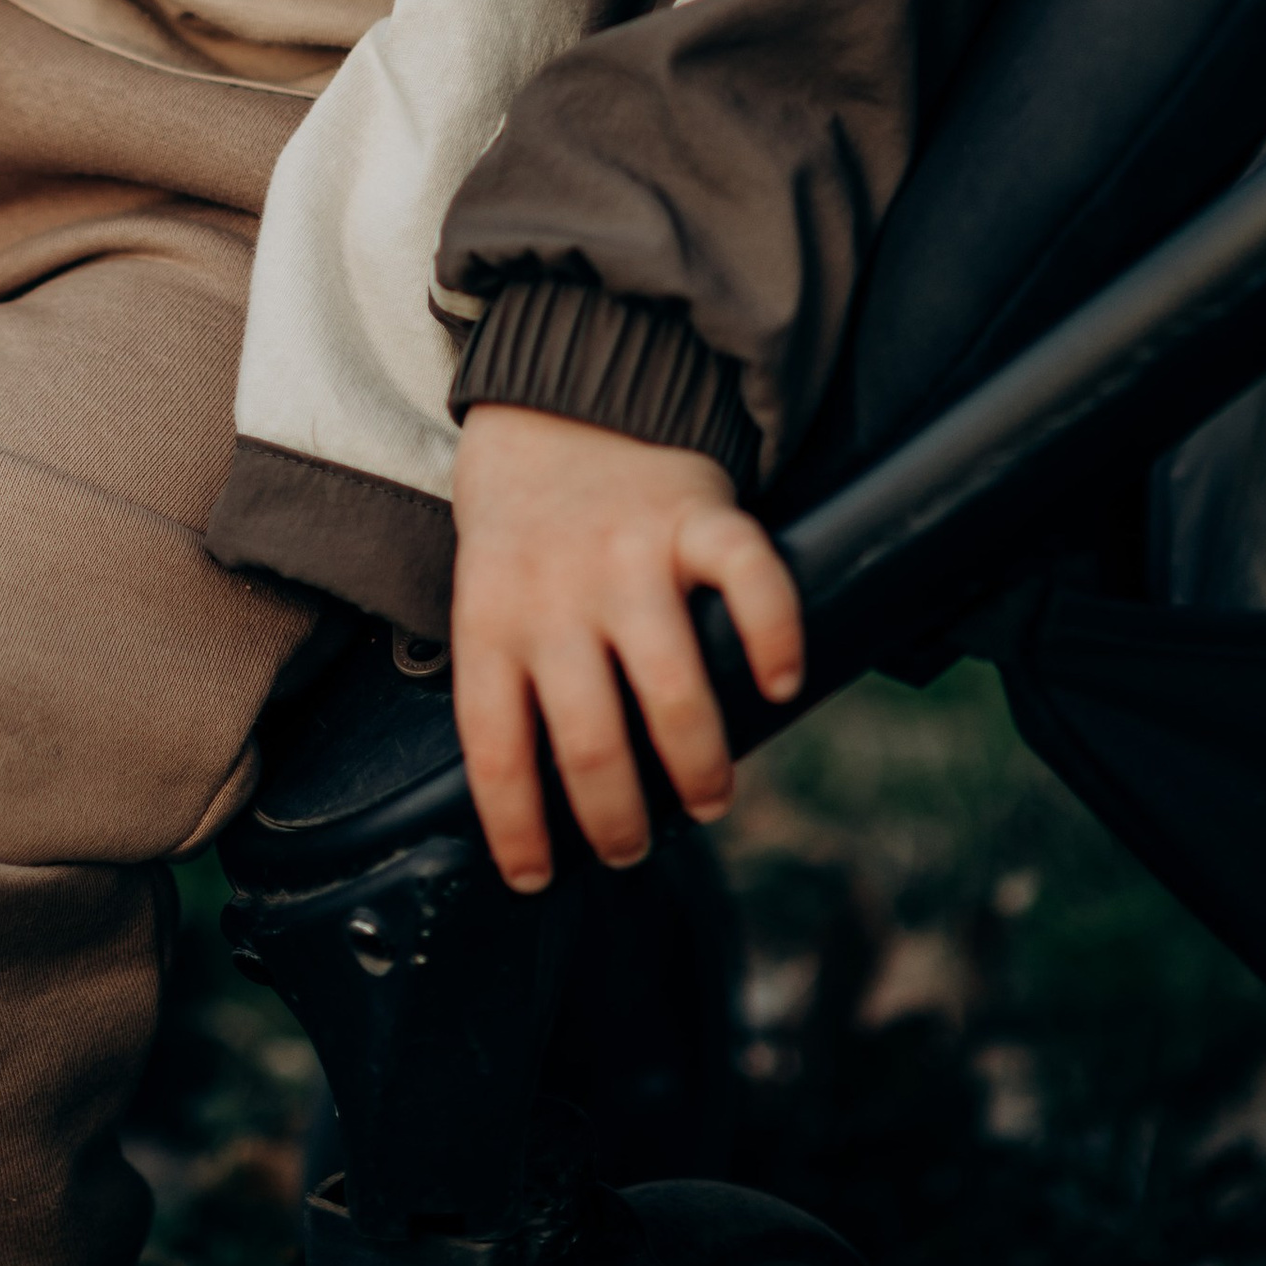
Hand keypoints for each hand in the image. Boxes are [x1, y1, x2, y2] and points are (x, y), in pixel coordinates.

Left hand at [450, 401, 802, 891]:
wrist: (560, 389)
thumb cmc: (524, 519)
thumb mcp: (485, 586)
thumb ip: (512, 670)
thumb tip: (541, 797)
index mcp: (492, 612)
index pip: (495, 743)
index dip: (516, 823)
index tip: (535, 876)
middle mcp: (558, 589)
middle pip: (590, 738)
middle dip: (616, 817)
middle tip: (633, 846)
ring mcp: (630, 551)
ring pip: (671, 684)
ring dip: (696, 762)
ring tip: (707, 797)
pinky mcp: (696, 512)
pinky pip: (747, 578)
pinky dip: (773, 636)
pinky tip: (781, 682)